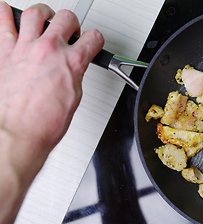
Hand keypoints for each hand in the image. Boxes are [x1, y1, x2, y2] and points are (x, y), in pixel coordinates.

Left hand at [0, 3, 102, 223]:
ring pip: (35, 14)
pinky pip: (2, 24)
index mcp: (72, 62)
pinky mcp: (4, 53)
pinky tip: (6, 13)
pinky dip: (4, 15)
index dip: (95, 40)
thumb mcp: (74, 98)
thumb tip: (73, 71)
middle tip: (69, 31)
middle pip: (66, 19)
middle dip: (71, 23)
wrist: (18, 133)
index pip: (92, 39)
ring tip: (43, 18)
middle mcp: (49, 50)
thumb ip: (74, 76)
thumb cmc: (43, 123)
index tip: (92, 42)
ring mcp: (25, 48)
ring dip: (42, 13)